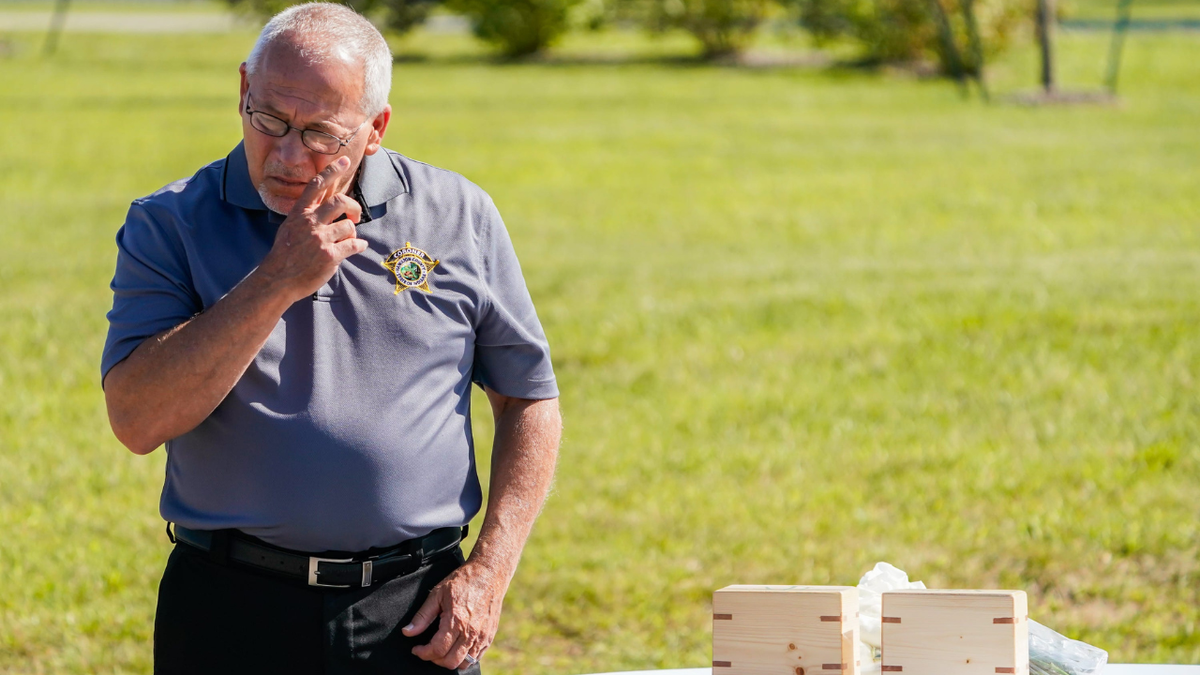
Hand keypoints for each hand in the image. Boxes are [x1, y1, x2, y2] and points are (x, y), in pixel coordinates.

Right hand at [256, 156, 367, 302]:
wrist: (278, 279)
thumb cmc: (285, 254)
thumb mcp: (290, 228)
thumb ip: (307, 216)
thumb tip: (328, 205)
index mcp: (300, 214)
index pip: (316, 185)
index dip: (332, 171)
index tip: (345, 160)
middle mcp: (310, 223)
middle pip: (339, 201)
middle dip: (353, 206)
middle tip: (355, 215)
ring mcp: (320, 239)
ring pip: (349, 225)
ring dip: (352, 232)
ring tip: (347, 240)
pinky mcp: (330, 256)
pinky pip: (354, 244)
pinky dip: (360, 245)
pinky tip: (358, 247)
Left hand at [403, 560, 506, 669]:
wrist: (489, 573)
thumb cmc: (463, 581)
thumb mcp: (438, 594)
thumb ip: (422, 616)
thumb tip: (407, 632)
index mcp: (456, 621)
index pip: (437, 650)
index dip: (423, 653)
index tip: (416, 649)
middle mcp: (471, 632)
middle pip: (450, 661)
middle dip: (435, 659)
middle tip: (428, 650)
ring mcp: (483, 636)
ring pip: (464, 664)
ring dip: (450, 660)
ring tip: (442, 649)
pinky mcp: (490, 636)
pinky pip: (476, 657)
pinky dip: (464, 658)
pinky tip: (456, 647)